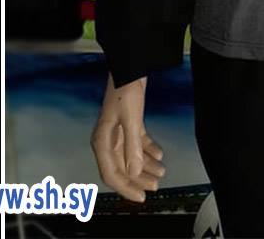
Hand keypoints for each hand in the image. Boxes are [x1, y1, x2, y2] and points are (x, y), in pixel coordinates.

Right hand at [91, 74, 166, 201]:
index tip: (141, 197)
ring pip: (131, 156)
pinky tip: (158, 154)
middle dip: (139, 179)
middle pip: (122, 167)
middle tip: (156, 185)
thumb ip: (132, 147)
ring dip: (146, 166)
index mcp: (102, 141)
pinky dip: (147, 150)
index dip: (126, 188)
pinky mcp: (129, 124)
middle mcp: (108, 140)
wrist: (130, 66)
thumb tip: (135, 172)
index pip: (112, 174)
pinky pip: (137, 143)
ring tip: (161, 171)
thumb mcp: (131, 119)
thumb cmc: (126, 89)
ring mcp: (118, 132)